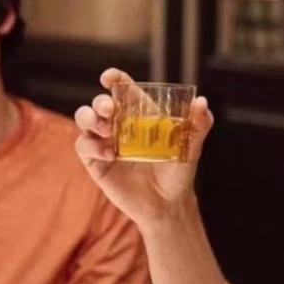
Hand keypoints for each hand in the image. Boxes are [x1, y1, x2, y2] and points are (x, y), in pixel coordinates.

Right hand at [74, 69, 213, 227]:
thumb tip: (201, 102)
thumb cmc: (178, 173)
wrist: (168, 205)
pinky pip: (83, 146)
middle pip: (100, 103)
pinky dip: (92, 146)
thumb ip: (198, 125)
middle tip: (110, 110)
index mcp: (139, 114)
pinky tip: (109, 155)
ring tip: (108, 132)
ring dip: (90, 119)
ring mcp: (105, 142)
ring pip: (84, 119)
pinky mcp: (95, 162)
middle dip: (101, 102)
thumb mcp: (191, 147)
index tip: (109, 78)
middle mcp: (119, 125)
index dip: (114, 79)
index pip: (122, 89)